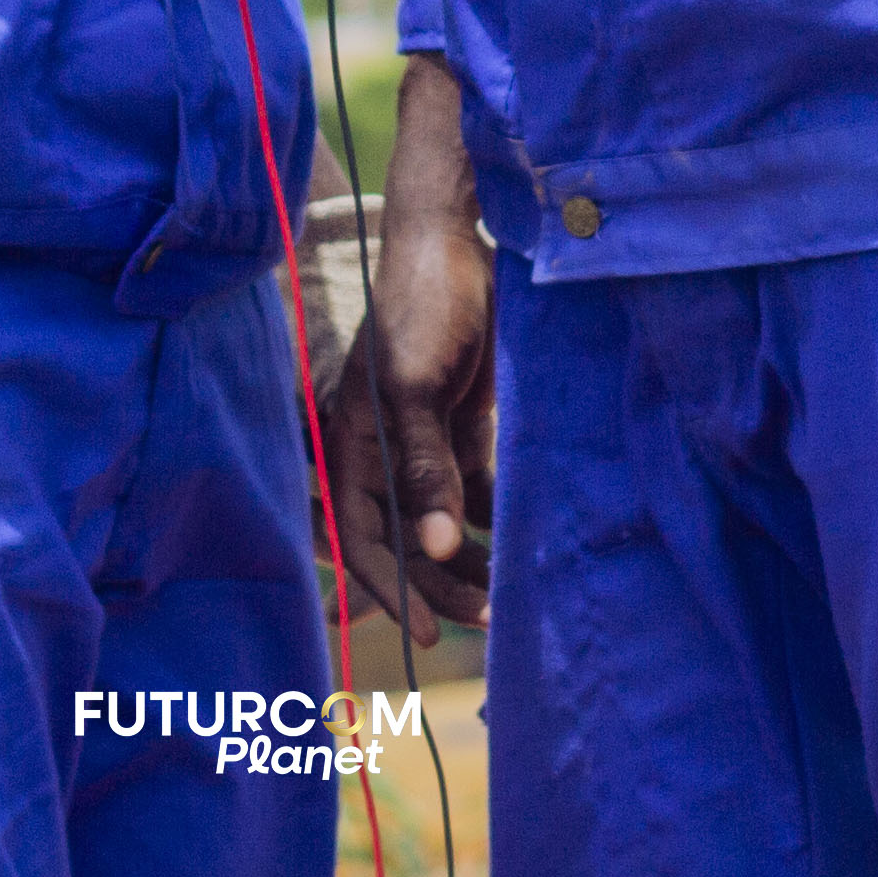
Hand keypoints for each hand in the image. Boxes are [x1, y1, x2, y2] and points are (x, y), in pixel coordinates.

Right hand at [322, 55, 494, 637]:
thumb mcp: (415, 389)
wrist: (461, 240)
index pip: (362, 536)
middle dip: (442, 582)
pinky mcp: (466, 425)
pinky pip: (479, 488)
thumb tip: (433, 544)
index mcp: (352, 446)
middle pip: (407, 538)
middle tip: (489, 618)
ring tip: (511, 594)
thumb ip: (423, 467)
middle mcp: (385, 453)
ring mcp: (427, 441)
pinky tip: (524, 542)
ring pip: (445, 520)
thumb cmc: (422, 308)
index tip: (427, 636)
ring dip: (472, 557)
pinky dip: (496, 517)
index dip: (391, 588)